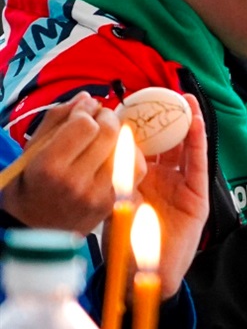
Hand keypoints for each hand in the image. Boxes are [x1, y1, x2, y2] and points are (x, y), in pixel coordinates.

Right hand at [1, 95, 137, 232]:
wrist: (33, 230)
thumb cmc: (29, 186)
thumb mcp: (31, 151)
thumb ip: (57, 121)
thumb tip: (87, 98)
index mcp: (50, 167)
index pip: (85, 126)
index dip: (87, 111)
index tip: (85, 108)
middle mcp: (76, 182)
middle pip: (109, 134)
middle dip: (108, 117)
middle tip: (101, 115)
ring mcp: (98, 196)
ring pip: (127, 150)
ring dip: (120, 136)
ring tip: (108, 134)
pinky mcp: (112, 204)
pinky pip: (135, 171)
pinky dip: (130, 156)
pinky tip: (117, 152)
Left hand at [137, 95, 209, 298]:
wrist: (148, 272)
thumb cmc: (128, 244)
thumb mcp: (117, 202)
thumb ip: (119, 177)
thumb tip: (112, 146)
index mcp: (141, 180)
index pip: (142, 147)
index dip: (138, 125)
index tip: (130, 103)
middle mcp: (163, 180)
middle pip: (166, 143)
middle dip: (163, 119)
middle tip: (159, 94)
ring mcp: (182, 186)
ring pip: (184, 148)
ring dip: (186, 123)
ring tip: (182, 99)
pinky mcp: (198, 195)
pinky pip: (198, 163)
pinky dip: (199, 142)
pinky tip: (196, 122)